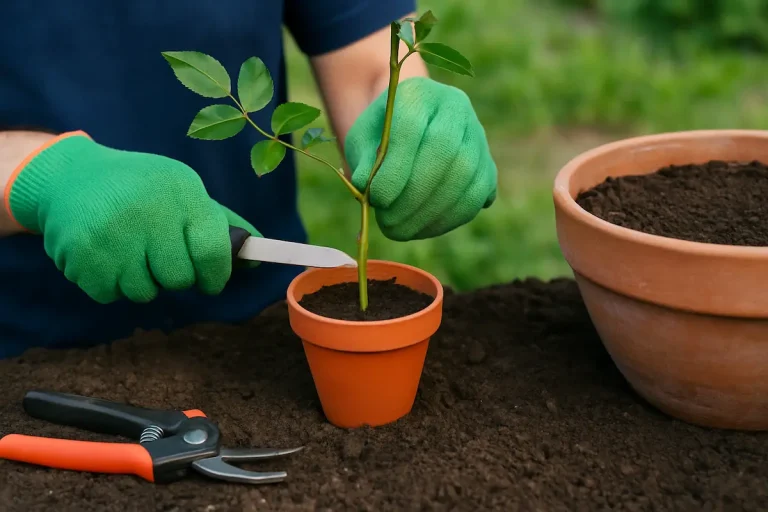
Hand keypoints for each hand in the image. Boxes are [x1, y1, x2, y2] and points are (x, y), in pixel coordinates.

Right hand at [4, 131, 260, 302]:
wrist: (70, 177)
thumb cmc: (140, 188)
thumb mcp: (182, 190)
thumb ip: (219, 224)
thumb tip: (256, 256)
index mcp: (180, 192)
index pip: (212, 251)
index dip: (216, 274)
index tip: (211, 279)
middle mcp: (147, 212)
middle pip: (180, 279)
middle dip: (176, 276)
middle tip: (161, 256)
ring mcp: (112, 236)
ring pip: (146, 292)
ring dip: (142, 281)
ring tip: (130, 250)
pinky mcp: (82, 256)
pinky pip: (112, 295)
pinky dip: (112, 283)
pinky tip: (107, 255)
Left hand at [345, 77, 496, 240]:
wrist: (408, 124)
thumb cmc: (379, 135)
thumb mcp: (361, 141)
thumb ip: (363, 162)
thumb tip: (368, 192)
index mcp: (418, 92)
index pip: (411, 128)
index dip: (395, 170)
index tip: (376, 200)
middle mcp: (455, 106)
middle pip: (444, 153)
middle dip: (414, 197)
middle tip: (389, 225)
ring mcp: (477, 134)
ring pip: (465, 176)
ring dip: (432, 212)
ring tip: (402, 230)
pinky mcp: (488, 162)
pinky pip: (478, 193)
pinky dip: (451, 217)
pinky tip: (424, 227)